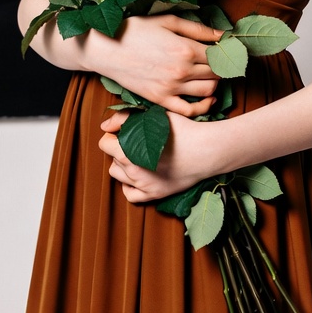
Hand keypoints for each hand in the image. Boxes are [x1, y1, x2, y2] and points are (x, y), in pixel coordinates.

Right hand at [91, 15, 221, 116]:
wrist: (105, 49)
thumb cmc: (134, 30)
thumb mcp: (166, 21)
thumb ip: (197, 28)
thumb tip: (222, 34)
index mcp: (184, 48)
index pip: (218, 54)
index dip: (226, 52)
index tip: (226, 50)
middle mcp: (181, 70)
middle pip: (216, 73)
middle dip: (222, 67)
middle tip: (221, 62)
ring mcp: (171, 87)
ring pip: (208, 91)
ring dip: (215, 84)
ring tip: (211, 75)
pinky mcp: (161, 100)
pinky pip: (190, 110)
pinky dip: (203, 106)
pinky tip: (207, 99)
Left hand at [98, 110, 214, 203]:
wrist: (206, 150)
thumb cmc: (181, 130)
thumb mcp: (153, 117)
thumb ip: (125, 118)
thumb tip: (105, 125)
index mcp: (130, 152)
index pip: (104, 144)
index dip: (112, 135)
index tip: (123, 131)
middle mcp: (134, 172)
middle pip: (112, 159)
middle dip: (119, 149)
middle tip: (136, 141)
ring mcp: (144, 186)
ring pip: (118, 175)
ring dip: (123, 166)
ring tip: (138, 156)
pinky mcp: (155, 195)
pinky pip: (130, 195)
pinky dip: (129, 184)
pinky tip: (138, 173)